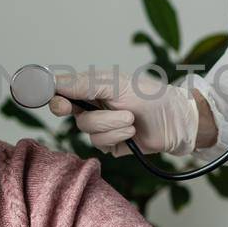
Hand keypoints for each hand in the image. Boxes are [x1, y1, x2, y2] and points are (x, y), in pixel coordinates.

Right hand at [50, 69, 200, 155]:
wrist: (175, 121)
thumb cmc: (150, 96)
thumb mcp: (116, 84)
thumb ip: (84, 84)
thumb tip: (55, 82)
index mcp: (92, 86)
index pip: (62, 89)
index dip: (52, 94)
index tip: (54, 100)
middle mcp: (92, 105)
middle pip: (68, 111)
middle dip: (85, 112)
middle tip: (79, 110)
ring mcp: (100, 126)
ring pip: (86, 129)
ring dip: (110, 124)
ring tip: (130, 119)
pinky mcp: (109, 144)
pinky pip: (100, 144)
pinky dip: (116, 136)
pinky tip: (131, 132)